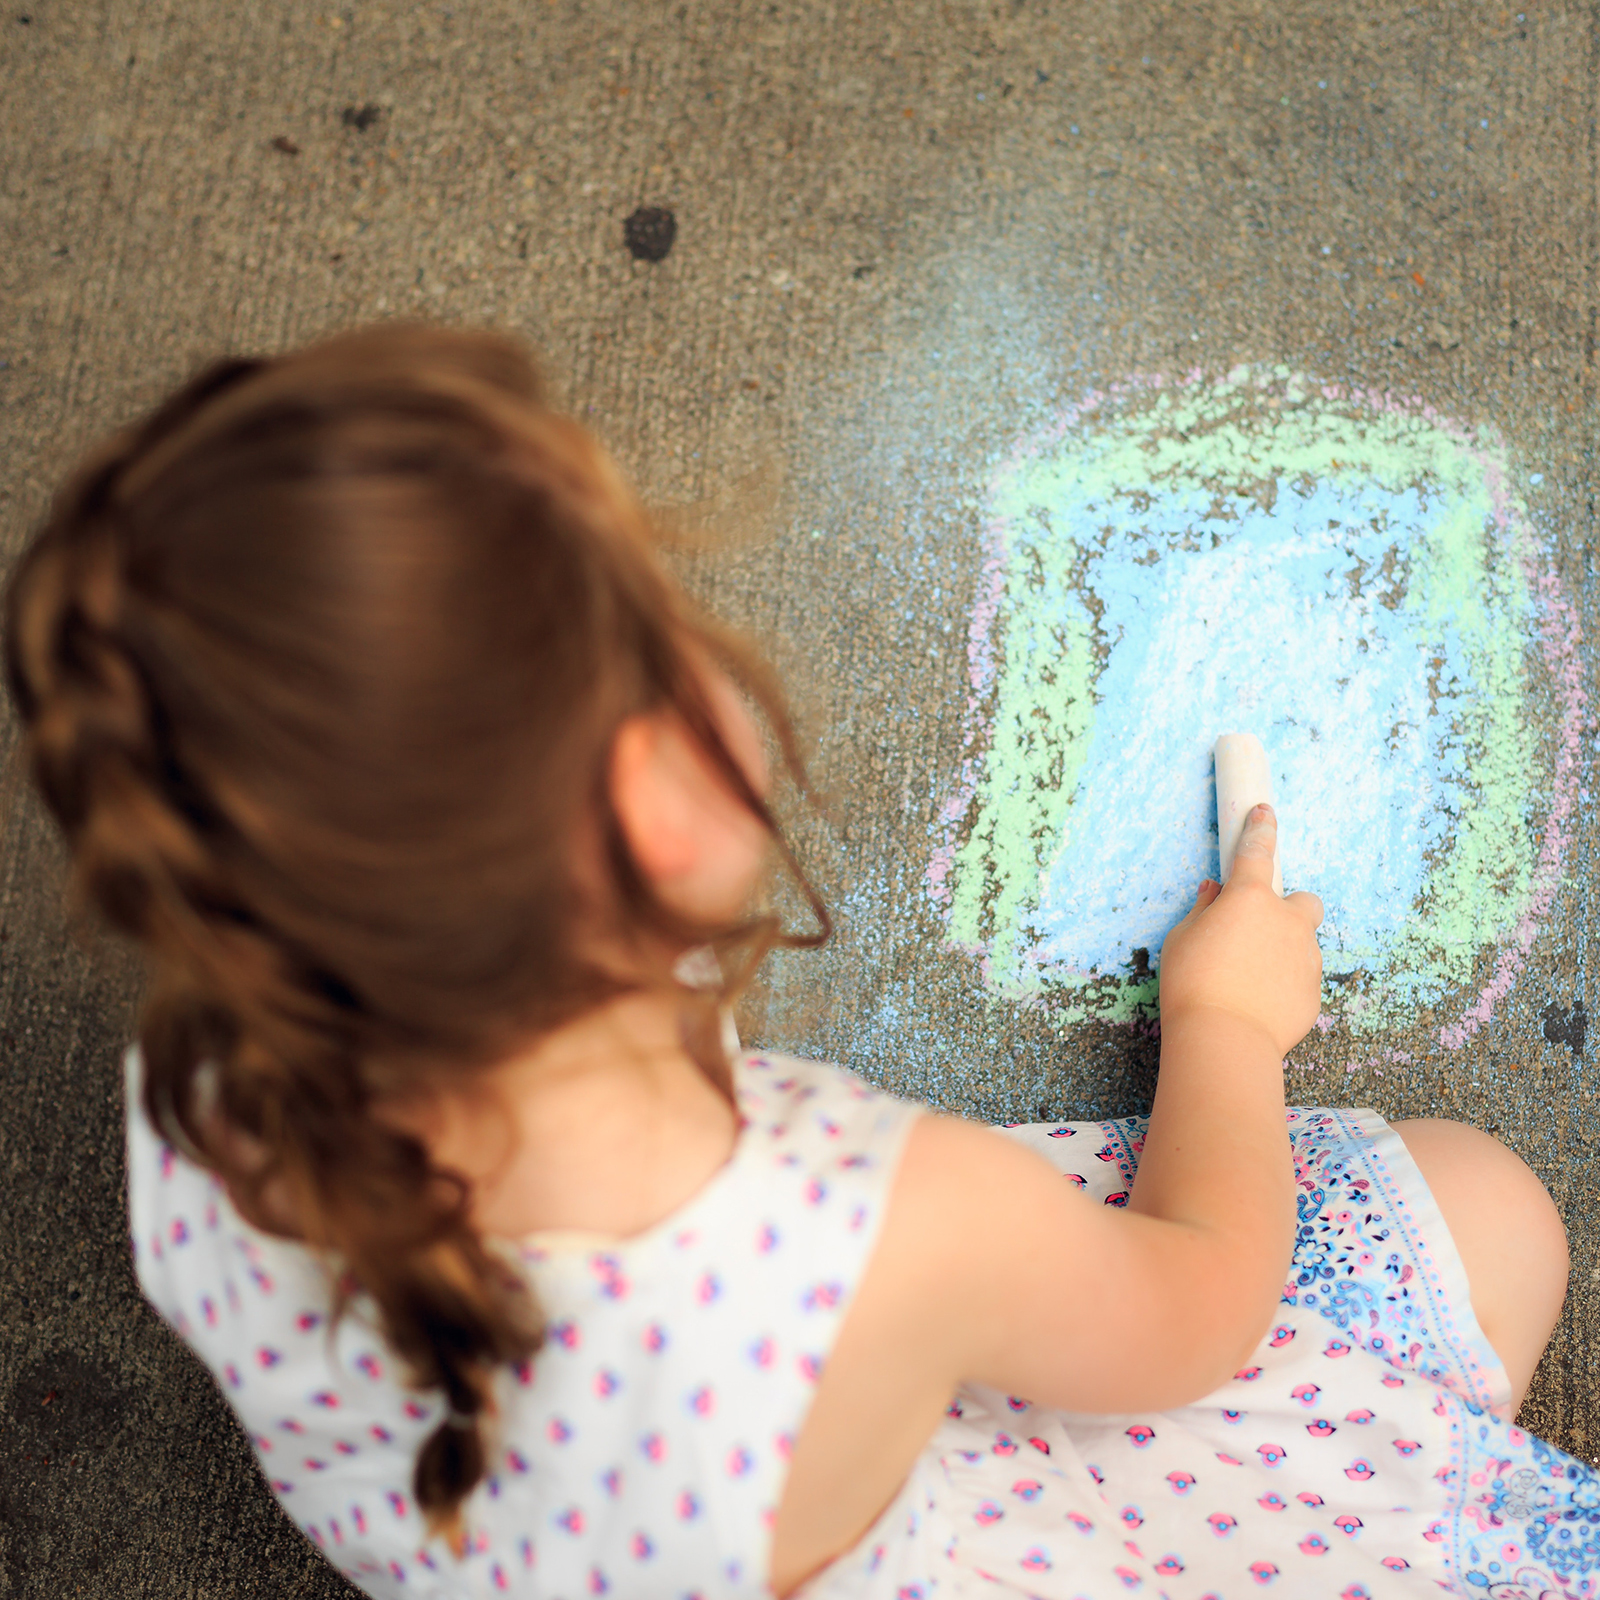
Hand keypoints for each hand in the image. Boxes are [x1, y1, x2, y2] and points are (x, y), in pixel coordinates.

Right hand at [1158, 805, 1323, 1055]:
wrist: (1224, 1039)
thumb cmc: (1192, 983)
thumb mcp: (1182, 938)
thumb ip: (1203, 911)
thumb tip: (1215, 894)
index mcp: (1250, 899)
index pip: (1256, 851)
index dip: (1260, 828)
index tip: (1264, 811)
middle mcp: (1286, 921)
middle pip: (1304, 901)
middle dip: (1289, 910)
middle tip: (1260, 930)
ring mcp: (1306, 957)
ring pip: (1302, 943)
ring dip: (1283, 950)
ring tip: (1249, 980)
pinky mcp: (1313, 992)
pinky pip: (1301, 978)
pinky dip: (1284, 984)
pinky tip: (1257, 1003)